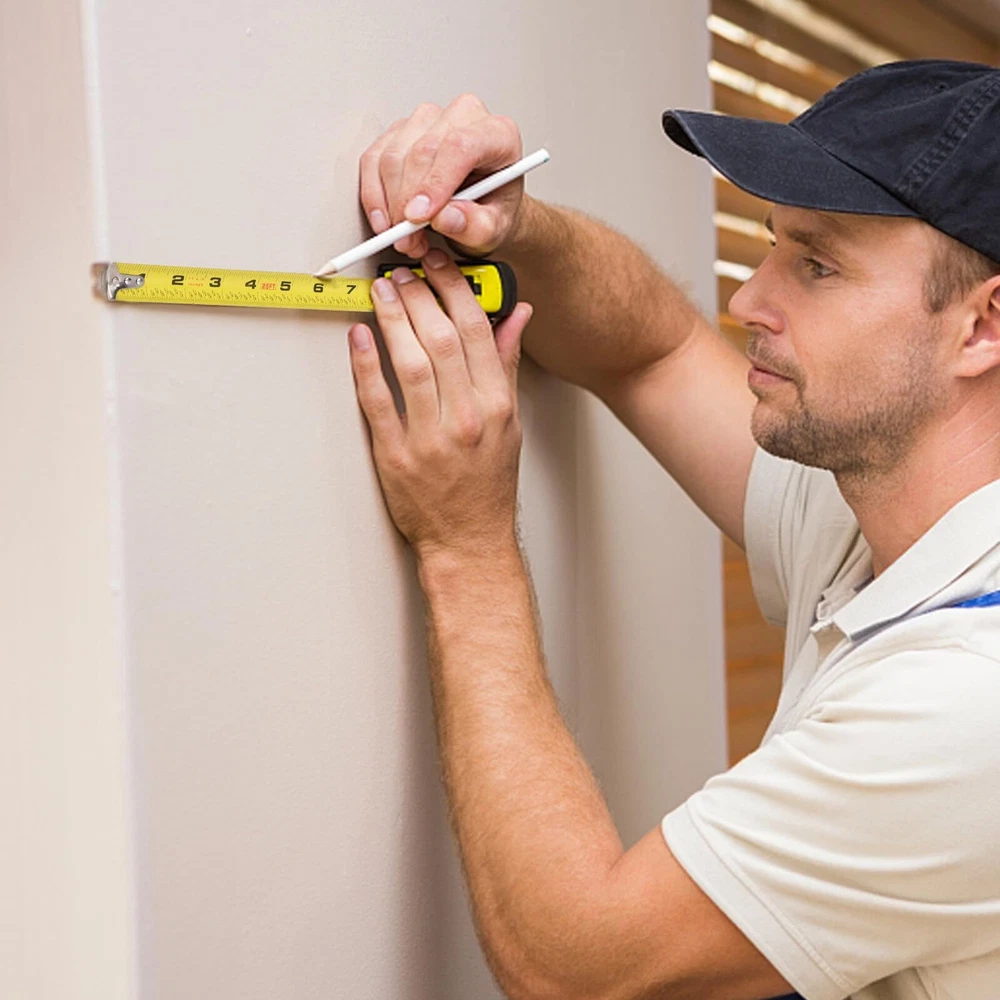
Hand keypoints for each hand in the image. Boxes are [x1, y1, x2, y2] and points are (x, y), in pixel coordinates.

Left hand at [348, 249, 532, 560]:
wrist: (469, 539)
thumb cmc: (488, 483)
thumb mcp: (511, 422)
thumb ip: (506, 364)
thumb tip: (517, 314)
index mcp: (497, 405)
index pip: (478, 331)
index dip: (456, 289)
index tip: (439, 265)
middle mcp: (467, 418)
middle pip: (443, 339)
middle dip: (420, 295)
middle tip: (402, 271)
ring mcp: (430, 439)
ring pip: (411, 363)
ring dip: (393, 320)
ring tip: (381, 292)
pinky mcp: (396, 457)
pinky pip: (377, 403)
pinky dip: (366, 366)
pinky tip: (360, 337)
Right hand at [359, 95, 523, 260]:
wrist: (482, 208)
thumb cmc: (493, 210)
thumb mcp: (494, 229)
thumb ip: (476, 226)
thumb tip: (445, 218)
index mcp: (497, 134)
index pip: (460, 146)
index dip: (435, 183)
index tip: (420, 217)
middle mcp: (462, 118)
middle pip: (421, 152)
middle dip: (407, 204)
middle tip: (409, 240)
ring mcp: (428, 120)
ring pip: (392, 156)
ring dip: (390, 204)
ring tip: (405, 235)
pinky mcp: (400, 131)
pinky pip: (373, 159)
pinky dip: (373, 195)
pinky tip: (385, 218)